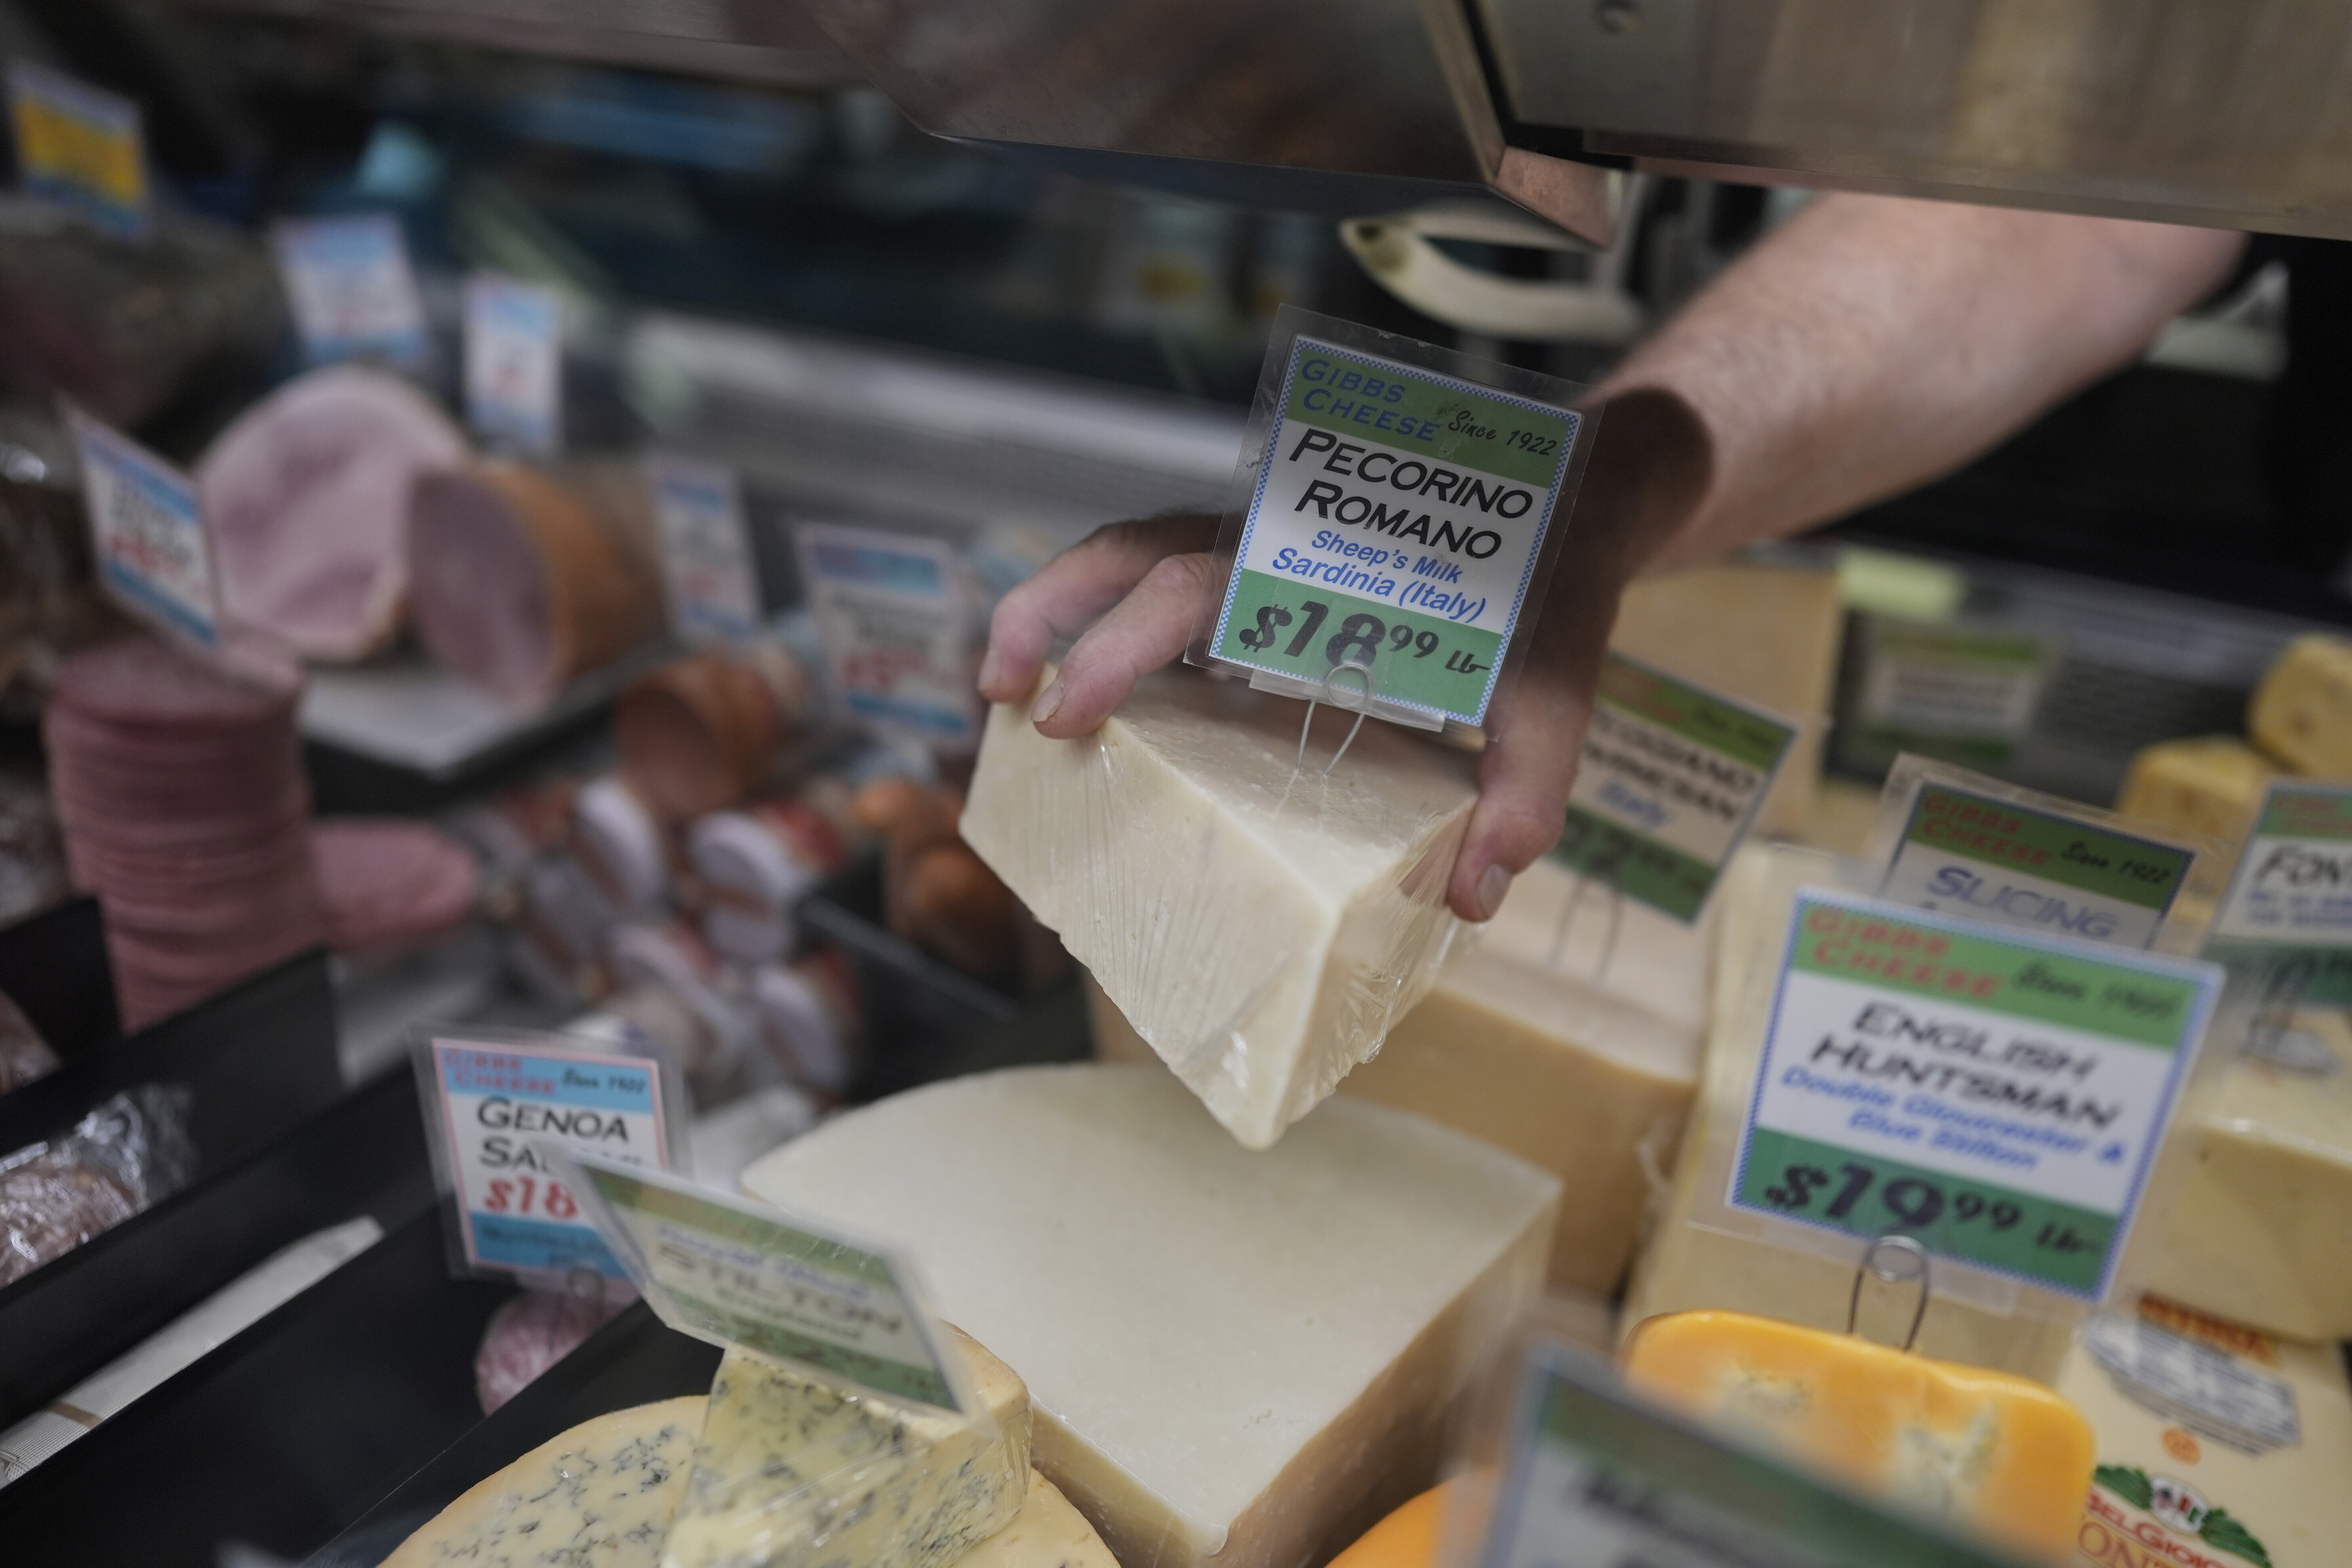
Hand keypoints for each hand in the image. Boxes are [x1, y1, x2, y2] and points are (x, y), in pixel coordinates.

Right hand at [977, 391, 1710, 921]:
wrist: (1576, 504)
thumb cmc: (1552, 598)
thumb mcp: (1555, 688)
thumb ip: (1525, 787)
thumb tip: (1471, 899)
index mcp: (1323, 567)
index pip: (1189, 588)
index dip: (1116, 647)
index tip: (1064, 713)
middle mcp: (1275, 541)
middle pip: (1129, 551)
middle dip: (1049, 616)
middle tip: (996, 698)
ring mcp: (1262, 542)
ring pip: (1132, 549)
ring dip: (1060, 604)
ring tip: (1003, 683)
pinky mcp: (1265, 561)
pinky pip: (1167, 572)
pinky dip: (1110, 615)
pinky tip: (1092, 685)